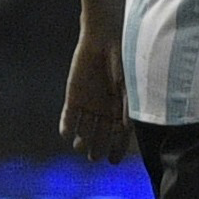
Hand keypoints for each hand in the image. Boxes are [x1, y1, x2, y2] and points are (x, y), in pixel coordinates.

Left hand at [60, 33, 130, 160]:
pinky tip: (67, 134)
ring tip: (81, 147)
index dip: (117, 149)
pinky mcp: (74, 96)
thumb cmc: (124, 60)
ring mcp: (89, 104)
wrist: (105, 37)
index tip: (113, 161)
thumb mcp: (130, 85)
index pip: (120, 136)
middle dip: (97, 148)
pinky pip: (69, 117)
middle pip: (101, 136)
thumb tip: (127, 130)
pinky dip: (67, 126)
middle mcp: (106, 110)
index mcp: (123, 109)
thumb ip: (128, 107)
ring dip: (82, 140)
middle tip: (95, 157)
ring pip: (84, 130)